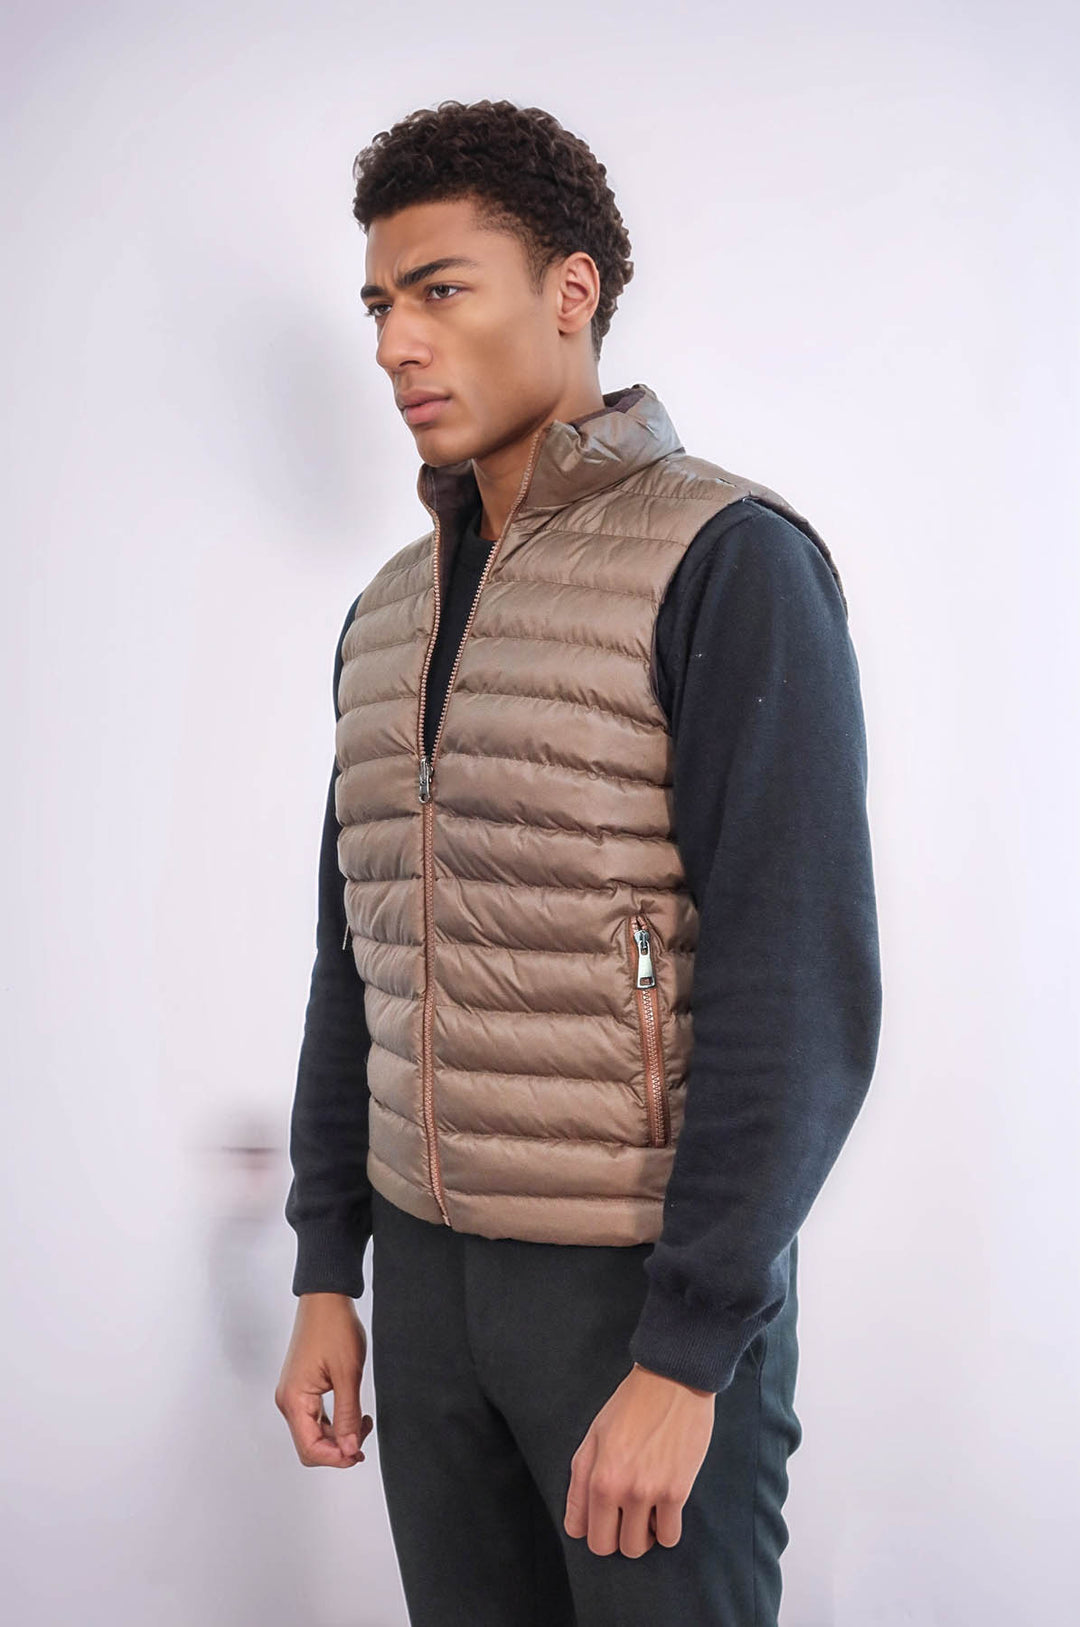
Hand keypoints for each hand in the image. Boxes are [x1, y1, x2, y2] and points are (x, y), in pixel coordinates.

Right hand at [275, 1292, 374, 1467]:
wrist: (326, 1299)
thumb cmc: (334, 1328)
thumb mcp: (348, 1374)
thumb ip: (348, 1415)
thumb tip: (349, 1449)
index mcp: (294, 1400)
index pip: (310, 1449)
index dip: (336, 1458)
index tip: (358, 1452)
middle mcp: (288, 1401)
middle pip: (310, 1445)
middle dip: (338, 1448)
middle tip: (363, 1435)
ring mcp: (293, 1395)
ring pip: (314, 1433)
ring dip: (338, 1436)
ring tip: (362, 1422)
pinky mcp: (301, 1388)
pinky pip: (315, 1418)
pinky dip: (334, 1422)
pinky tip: (353, 1414)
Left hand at [563, 1362, 714, 1556]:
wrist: (672, 1381)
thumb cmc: (632, 1404)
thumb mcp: (594, 1436)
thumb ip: (581, 1480)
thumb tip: (578, 1521)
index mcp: (594, 1476)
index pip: (582, 1532)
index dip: (592, 1526)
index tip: (603, 1516)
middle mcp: (619, 1489)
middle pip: (608, 1547)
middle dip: (614, 1536)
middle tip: (624, 1516)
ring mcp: (649, 1493)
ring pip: (638, 1547)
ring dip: (641, 1535)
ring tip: (645, 1511)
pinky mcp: (678, 1492)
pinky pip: (669, 1537)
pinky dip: (665, 1529)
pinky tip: (664, 1507)